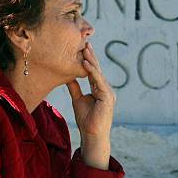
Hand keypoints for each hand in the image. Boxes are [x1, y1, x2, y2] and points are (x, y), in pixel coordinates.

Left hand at [66, 42, 115, 168]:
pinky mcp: (108, 97)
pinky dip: (92, 72)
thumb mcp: (78, 99)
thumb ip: (75, 88)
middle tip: (85, 42)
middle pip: (97, 70)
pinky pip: (98, 81)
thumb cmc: (86, 120)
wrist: (92, 134)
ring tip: (85, 50)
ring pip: (98, 73)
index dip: (88, 60)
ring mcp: (108, 92)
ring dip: (91, 61)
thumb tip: (68, 76)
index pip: (93, 72)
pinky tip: (85, 63)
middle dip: (91, 56)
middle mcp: (106, 89)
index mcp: (100, 89)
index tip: (83, 48)